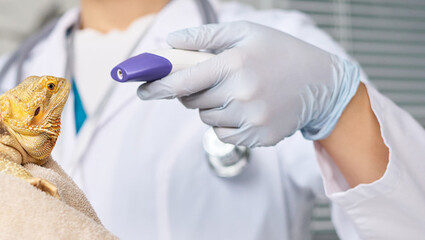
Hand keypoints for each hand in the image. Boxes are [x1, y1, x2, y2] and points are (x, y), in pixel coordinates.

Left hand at [137, 21, 360, 146]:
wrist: (322, 84)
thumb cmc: (278, 52)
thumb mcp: (244, 32)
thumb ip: (204, 35)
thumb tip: (169, 41)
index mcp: (235, 63)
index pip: (184, 80)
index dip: (158, 86)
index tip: (141, 90)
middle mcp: (241, 93)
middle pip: (191, 101)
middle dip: (190, 91)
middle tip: (209, 79)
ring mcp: (251, 118)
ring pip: (205, 118)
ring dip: (209, 106)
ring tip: (235, 90)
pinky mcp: (258, 137)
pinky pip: (221, 134)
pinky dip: (225, 122)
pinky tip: (245, 107)